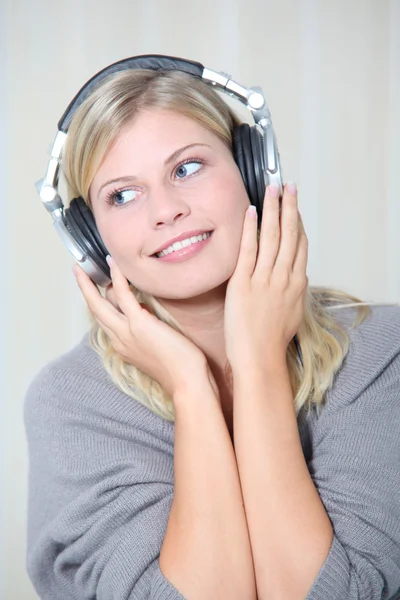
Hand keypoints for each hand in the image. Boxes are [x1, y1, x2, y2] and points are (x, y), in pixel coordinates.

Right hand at [73, 257, 207, 397]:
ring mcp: (127, 331)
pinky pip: (123, 295)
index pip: (106, 321)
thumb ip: (147, 332)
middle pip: (95, 312)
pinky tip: (113, 263)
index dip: (100, 303)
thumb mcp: (157, 349)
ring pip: (100, 304)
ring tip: (83, 267)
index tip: (96, 291)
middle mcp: (120, 339)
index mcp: (123, 346)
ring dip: (88, 284)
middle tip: (77, 273)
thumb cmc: (180, 369)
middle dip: (84, 291)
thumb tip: (145, 312)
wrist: (186, 382)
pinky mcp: (140, 323)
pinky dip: (117, 277)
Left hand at [224, 183, 307, 371]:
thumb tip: (296, 279)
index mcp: (296, 284)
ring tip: (273, 189)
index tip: (295, 206)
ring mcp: (265, 279)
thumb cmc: (272, 341)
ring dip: (273, 209)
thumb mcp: (292, 314)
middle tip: (288, 186)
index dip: (298, 222)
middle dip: (289, 207)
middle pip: (290, 234)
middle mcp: (284, 277)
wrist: (259, 357)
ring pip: (273, 236)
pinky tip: (251, 211)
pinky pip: (249, 250)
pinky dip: (251, 229)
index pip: (300, 245)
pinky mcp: (244, 283)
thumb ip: (294, 293)